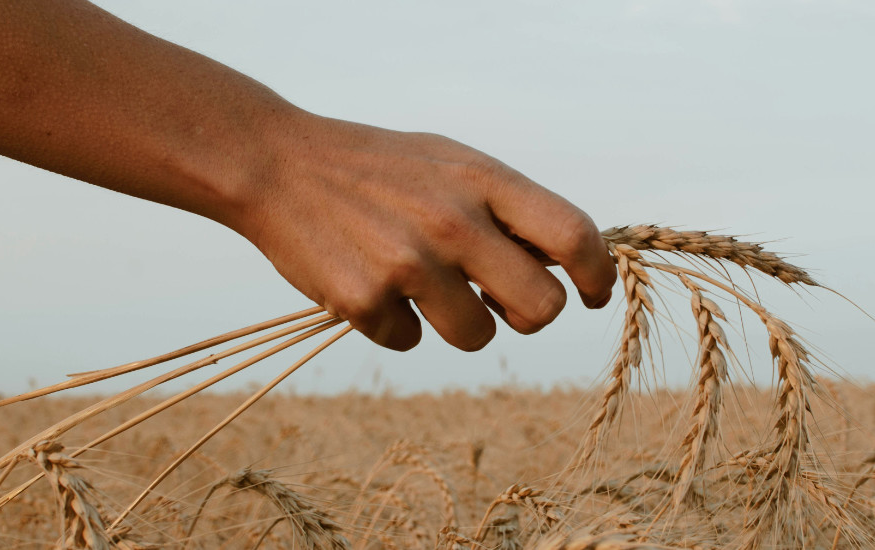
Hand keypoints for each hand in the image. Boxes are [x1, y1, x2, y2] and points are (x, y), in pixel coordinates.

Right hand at [220, 112, 616, 350]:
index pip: (572, 235)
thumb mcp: (450, 162)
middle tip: (500, 302)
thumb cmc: (377, 167)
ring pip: (478, 336)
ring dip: (460, 324)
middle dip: (527, 315)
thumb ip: (505, 207)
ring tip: (423, 287)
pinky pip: (410, 342)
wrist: (277, 164)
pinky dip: (395, 325)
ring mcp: (408, 264)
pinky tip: (370, 283)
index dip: (597, 274)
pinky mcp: (365, 301)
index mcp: (482, 180)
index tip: (594, 294)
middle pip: (541, 308)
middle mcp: (453, 222)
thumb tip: (560, 266)